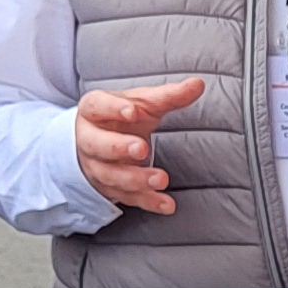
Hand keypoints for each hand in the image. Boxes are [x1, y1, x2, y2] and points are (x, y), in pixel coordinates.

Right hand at [75, 77, 204, 215]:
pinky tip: (166, 203)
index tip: (133, 111)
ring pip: (110, 176)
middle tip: (142, 148)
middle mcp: (89, 139)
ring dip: (135, 179)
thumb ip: (168, 96)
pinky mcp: (110, 188)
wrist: (100, 141)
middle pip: (98, 145)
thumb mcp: (143, 102)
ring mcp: (97, 166)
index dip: (113, 108)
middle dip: (119, 148)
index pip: (97, 106)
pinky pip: (127, 197)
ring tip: (160, 179)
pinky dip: (148, 202)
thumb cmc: (122, 118)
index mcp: (94, 110)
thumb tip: (198, 84)